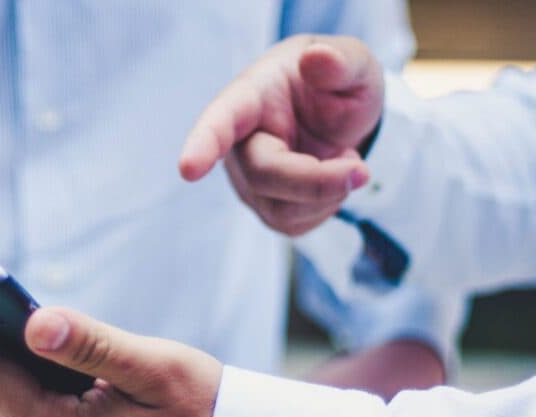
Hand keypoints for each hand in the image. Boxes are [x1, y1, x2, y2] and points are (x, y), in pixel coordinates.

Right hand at [179, 35, 384, 235]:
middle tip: (361, 171)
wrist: (340, 117)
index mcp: (250, 97)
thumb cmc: (336, 84)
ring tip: (346, 159)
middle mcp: (238, 143)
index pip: (220, 121)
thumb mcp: (353, 64)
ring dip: (328, 193)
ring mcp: (248, 180)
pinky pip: (295, 223)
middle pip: (263, 175)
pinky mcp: (266, 208)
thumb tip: (318, 59)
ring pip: (281, 208)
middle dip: (316, 181)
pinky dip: (327, 205)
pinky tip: (332, 178)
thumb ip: (340, 61)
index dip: (203, 144)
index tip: (189, 168)